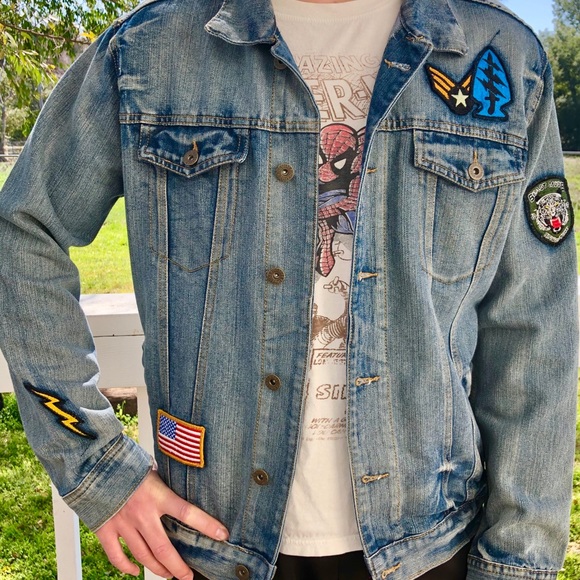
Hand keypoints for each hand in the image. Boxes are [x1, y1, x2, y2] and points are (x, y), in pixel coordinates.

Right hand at [95, 470, 228, 578]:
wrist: (92, 462)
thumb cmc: (125, 460)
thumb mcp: (152, 466)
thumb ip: (164, 479)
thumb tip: (181, 474)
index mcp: (158, 495)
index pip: (188, 513)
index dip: (207, 525)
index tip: (222, 535)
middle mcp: (142, 513)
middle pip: (164, 549)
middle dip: (178, 567)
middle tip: (188, 576)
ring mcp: (123, 523)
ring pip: (144, 556)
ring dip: (158, 569)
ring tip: (168, 574)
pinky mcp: (105, 529)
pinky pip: (116, 556)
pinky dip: (126, 567)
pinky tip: (135, 571)